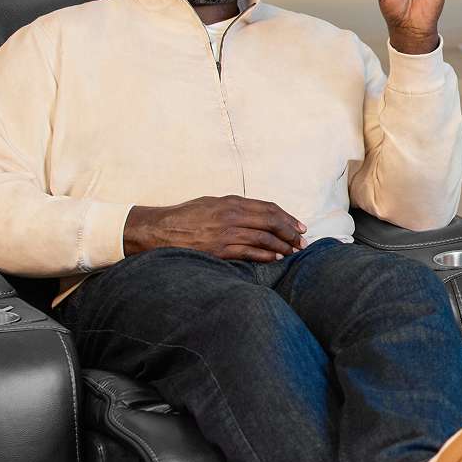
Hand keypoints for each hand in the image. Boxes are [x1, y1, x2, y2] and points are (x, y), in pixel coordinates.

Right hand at [124, 196, 305, 260]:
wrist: (158, 230)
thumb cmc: (185, 217)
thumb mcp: (211, 204)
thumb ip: (234, 208)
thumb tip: (258, 215)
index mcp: (231, 202)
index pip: (269, 208)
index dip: (288, 218)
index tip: (299, 227)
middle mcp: (232, 215)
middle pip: (271, 222)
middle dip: (290, 232)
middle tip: (302, 242)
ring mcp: (226, 233)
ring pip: (264, 238)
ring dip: (282, 246)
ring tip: (292, 252)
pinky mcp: (219, 250)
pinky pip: (249, 252)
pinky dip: (265, 255)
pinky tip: (275, 259)